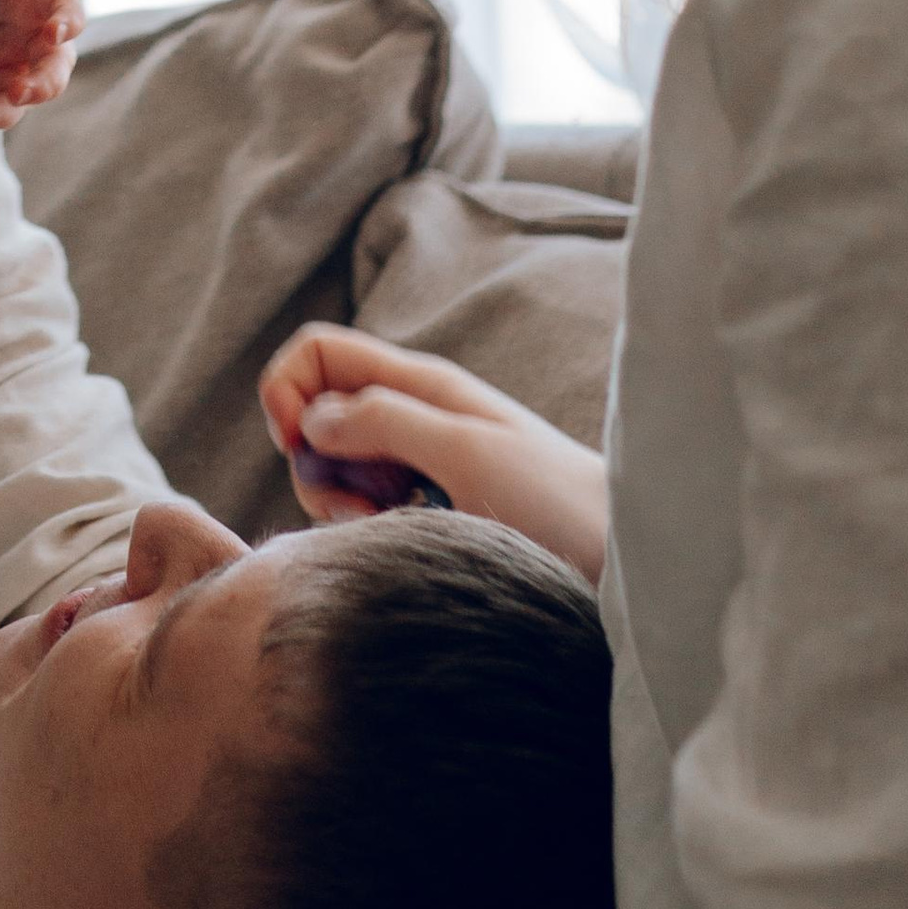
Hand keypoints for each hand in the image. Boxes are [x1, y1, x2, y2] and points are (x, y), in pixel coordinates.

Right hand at [258, 325, 608, 586]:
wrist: (621, 554)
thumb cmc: (556, 497)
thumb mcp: (465, 451)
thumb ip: (384, 422)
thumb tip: (310, 418)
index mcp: (419, 384)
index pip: (317, 354)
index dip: (286, 391)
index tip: (295, 445)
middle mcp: (411, 418)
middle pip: (314, 420)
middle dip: (313, 465)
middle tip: (358, 507)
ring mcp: (418, 467)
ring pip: (334, 473)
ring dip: (338, 505)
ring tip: (391, 530)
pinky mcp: (427, 514)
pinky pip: (364, 513)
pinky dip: (366, 531)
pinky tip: (405, 547)